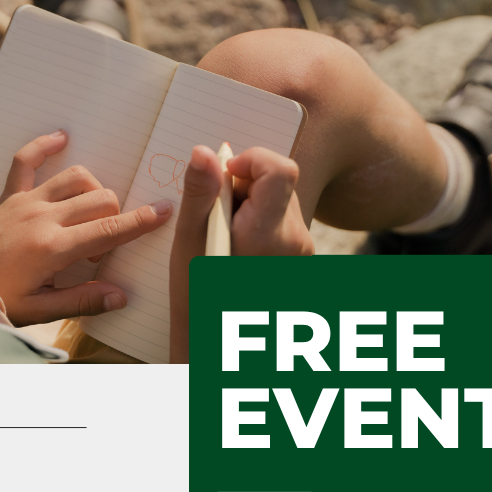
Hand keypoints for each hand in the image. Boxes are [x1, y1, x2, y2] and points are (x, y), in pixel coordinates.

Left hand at [0, 130, 173, 325]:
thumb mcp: (39, 310)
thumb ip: (82, 301)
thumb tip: (120, 296)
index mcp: (53, 249)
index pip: (108, 231)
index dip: (140, 221)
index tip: (164, 212)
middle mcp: (42, 218)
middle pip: (99, 199)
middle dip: (115, 217)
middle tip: (99, 248)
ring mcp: (24, 201)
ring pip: (75, 177)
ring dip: (92, 191)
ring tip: (88, 216)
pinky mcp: (8, 194)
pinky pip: (25, 159)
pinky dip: (44, 145)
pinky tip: (61, 138)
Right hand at [168, 145, 312, 362]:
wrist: (216, 340)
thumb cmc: (196, 294)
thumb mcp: (189, 242)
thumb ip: (199, 193)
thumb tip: (205, 151)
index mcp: (267, 234)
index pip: (281, 169)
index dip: (252, 159)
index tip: (226, 175)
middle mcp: (295, 241)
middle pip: (278, 181)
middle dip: (244, 186)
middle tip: (217, 217)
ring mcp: (303, 251)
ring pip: (279, 199)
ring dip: (250, 204)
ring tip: (226, 236)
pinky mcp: (302, 257)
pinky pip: (283, 220)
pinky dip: (260, 221)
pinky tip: (239, 246)